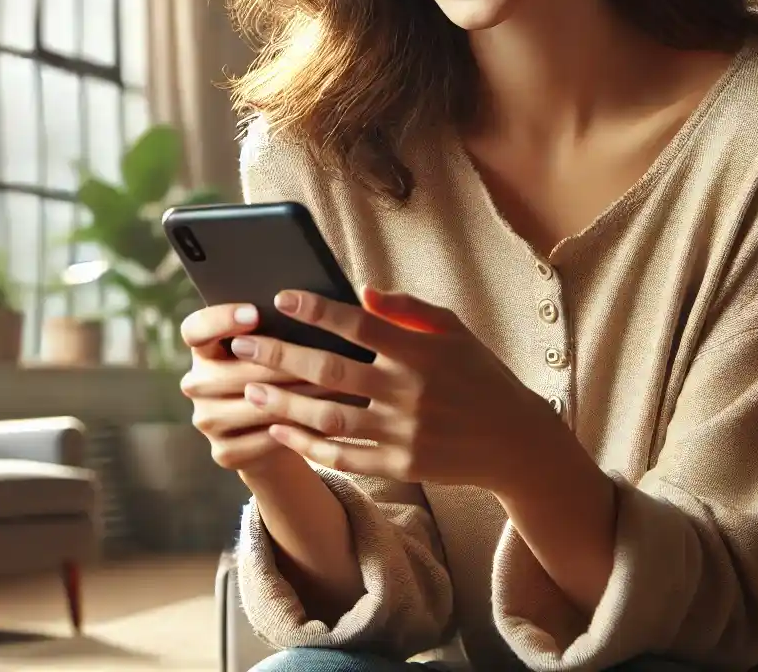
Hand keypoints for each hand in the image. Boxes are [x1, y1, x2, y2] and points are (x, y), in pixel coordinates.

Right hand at [178, 303, 318, 472]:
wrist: (274, 433)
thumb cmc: (278, 377)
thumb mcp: (271, 351)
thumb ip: (276, 330)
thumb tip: (306, 306)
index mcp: (203, 350)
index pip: (195, 329)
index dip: (221, 320)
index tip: (256, 313)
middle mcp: (197, 384)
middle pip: (234, 372)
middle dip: (280, 365)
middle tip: (320, 357)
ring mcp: (207, 421)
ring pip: (253, 406)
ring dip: (295, 397)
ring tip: (331, 387)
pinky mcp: (224, 453)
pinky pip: (263, 439)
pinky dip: (294, 429)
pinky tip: (322, 418)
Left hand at [233, 285, 553, 488]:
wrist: (516, 443)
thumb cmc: (479, 376)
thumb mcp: (455, 332)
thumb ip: (409, 308)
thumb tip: (360, 290)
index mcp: (423, 352)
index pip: (360, 325)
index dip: (318, 310)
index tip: (281, 299)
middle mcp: (411, 393)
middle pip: (332, 371)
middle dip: (280, 356)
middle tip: (241, 344)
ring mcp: (405, 434)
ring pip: (329, 418)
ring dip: (283, 404)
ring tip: (249, 388)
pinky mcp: (401, 467)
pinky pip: (343, 457)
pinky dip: (307, 446)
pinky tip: (278, 431)